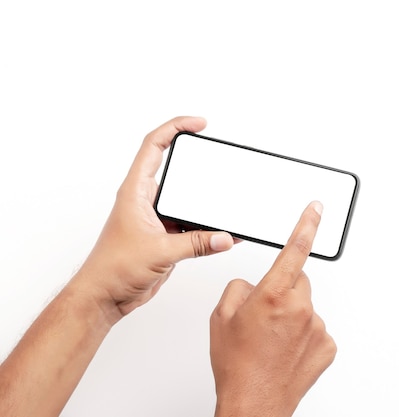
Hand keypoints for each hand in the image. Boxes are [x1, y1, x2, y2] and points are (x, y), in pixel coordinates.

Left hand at [71, 116, 234, 322]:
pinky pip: (191, 224)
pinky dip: (207, 227)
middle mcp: (146, 200)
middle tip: (217, 156)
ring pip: (186, 200)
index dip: (176, 128)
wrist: (105, 296)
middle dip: (197, 162)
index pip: (154, 146)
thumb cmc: (113, 269)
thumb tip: (225, 237)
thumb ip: (197, 244)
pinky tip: (222, 232)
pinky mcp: (165, 236)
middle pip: (175, 169)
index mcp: (136, 192)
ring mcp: (156, 218)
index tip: (199, 125)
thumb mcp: (160, 251)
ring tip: (225, 198)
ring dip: (204, 201)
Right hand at [210, 201, 336, 416]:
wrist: (253, 403)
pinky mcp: (327, 346)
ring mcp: (317, 328)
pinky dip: (303, 334)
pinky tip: (286, 350)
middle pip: (298, 281)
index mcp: (273, 295)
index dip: (307, 225)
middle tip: (266, 313)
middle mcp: (300, 308)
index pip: (295, 249)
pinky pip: (315, 329)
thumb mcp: (222, 318)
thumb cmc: (237, 365)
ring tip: (273, 339)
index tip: (316, 209)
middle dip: (284, 289)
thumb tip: (253, 286)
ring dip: (292, 315)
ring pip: (306, 306)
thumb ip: (239, 289)